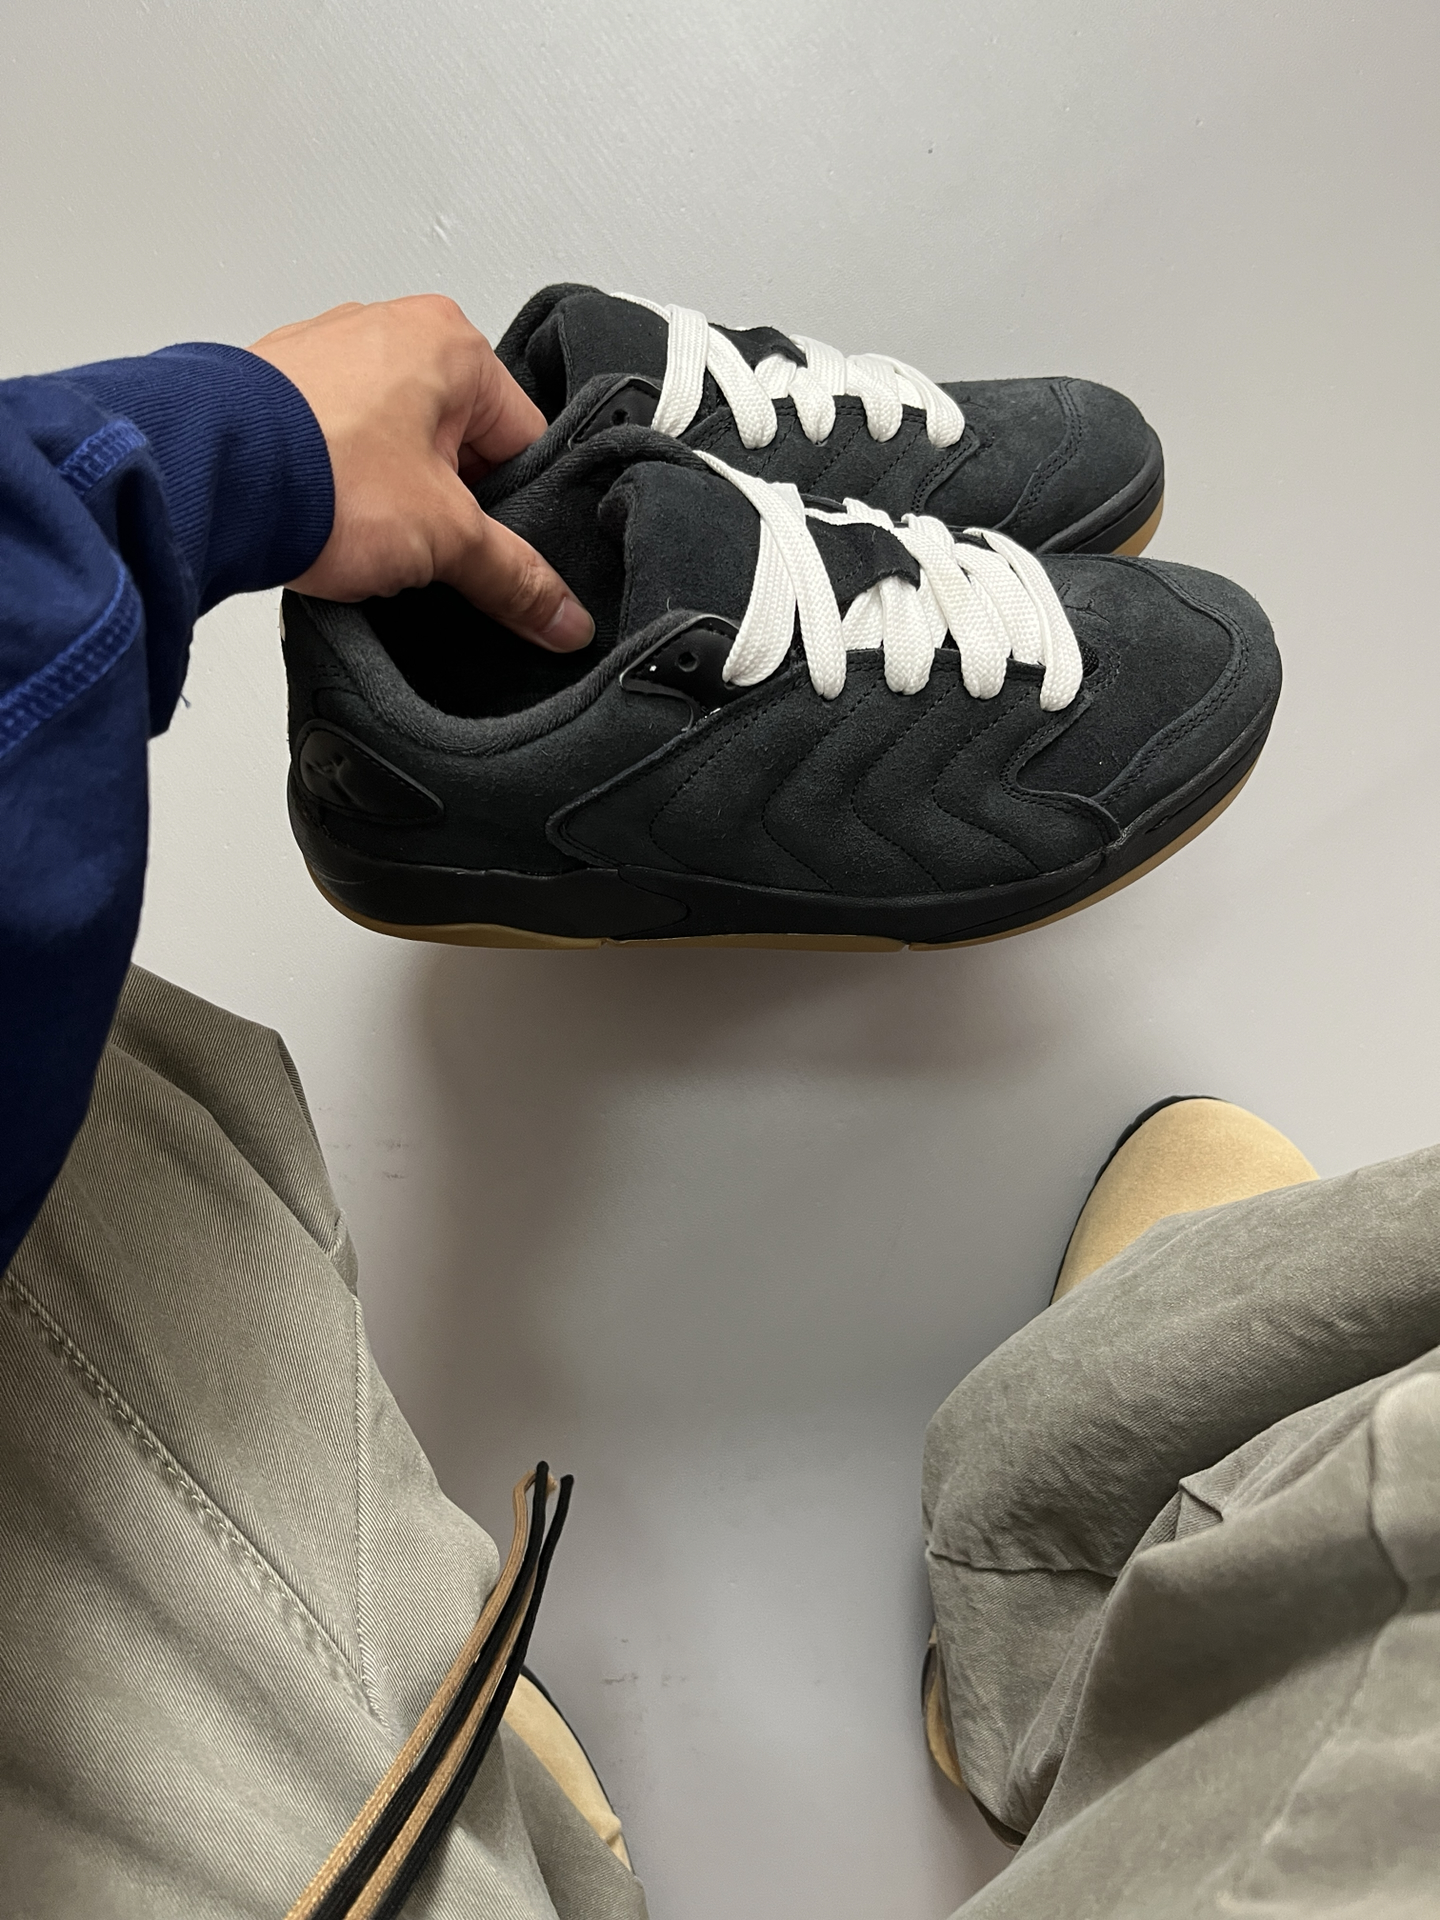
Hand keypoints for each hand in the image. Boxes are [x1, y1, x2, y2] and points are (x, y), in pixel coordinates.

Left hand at [250, 296, 592, 651]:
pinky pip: (337, 447)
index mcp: (452, 342)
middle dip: (450, 506)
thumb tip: (563, 615)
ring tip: (373, 538)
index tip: (505, 555)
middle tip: (433, 552)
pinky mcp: (276, 390)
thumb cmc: (322, 472)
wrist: (208, 476)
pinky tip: (329, 523)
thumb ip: (514, 577)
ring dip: (394, 499)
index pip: (525, 438)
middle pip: (459, 444)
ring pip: (395, 447)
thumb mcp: (446, 538)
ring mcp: (326, 355)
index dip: (522, 509)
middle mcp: (388, 330)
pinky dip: (341, 487)